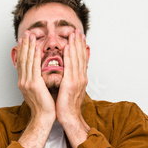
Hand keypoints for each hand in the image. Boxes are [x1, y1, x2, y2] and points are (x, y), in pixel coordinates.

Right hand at [16, 31, 55, 121]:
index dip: (23, 51)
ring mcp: (27, 82)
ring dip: (29, 46)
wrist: (44, 118)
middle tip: (26, 33)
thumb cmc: (44, 107)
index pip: (22, 63)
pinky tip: (36, 47)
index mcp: (24, 82)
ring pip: (27, 60)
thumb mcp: (39, 91)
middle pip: (23, 59)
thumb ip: (37, 81)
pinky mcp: (34, 84)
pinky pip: (34, 66)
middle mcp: (23, 81)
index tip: (24, 41)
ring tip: (30, 36)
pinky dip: (35, 55)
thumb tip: (40, 74)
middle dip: (24, 45)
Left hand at [56, 29, 90, 147]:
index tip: (79, 37)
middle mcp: (81, 77)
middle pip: (81, 56)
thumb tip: (66, 73)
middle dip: (79, 42)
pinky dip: (70, 56)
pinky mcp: (71, 84)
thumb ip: (69, 79)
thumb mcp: (69, 90)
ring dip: (75, 45)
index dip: (80, 47)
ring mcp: (77, 80)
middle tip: (78, 30)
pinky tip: (68, 47)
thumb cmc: (66, 106)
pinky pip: (70, 66)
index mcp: (80, 79)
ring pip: (77, 59)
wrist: (69, 118)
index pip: (81, 59)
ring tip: (74, 33)